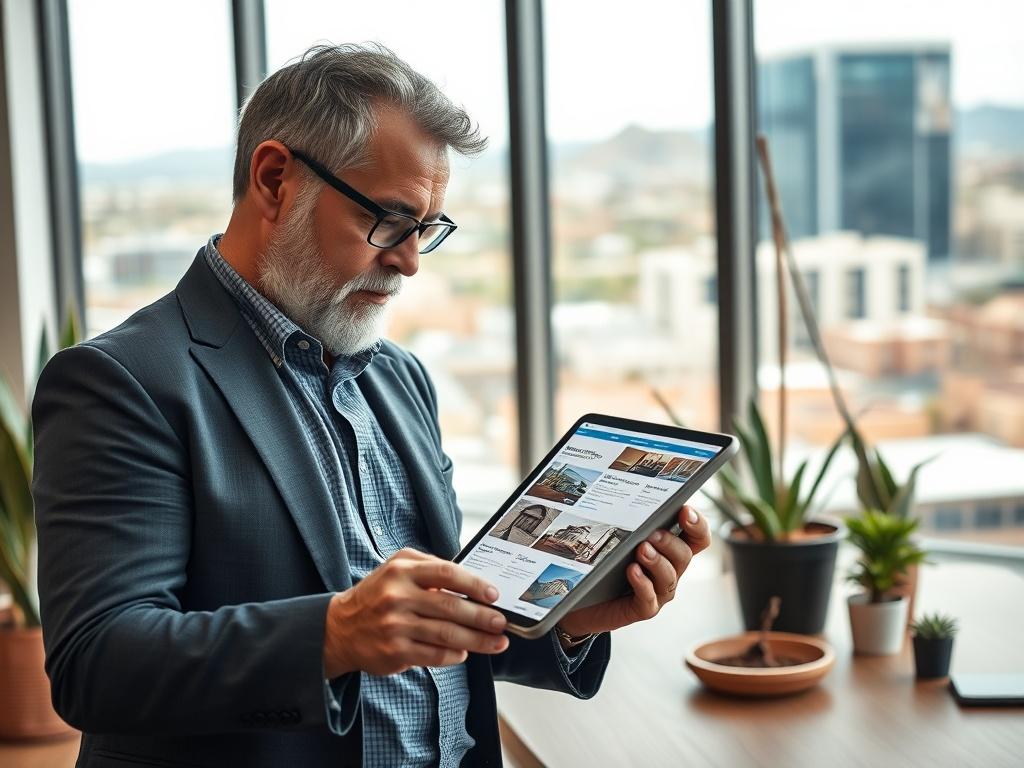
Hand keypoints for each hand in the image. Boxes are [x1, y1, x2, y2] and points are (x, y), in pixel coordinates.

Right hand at [323, 548, 508, 677]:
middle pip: (450, 606)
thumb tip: (472, 580)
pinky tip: (465, 653)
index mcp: (402, 570)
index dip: (474, 583)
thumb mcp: (397, 567)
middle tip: (502, 623)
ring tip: (497, 643)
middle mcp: (397, 596)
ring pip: (446, 634)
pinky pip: (433, 655)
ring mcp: (395, 626)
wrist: (340, 627)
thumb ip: (430, 568)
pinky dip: (454, 655)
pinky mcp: (394, 652)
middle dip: (482, 617)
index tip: (494, 595)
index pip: (446, 572)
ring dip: (477, 641)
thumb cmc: (378, 594)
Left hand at [556, 506, 710, 637]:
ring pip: (669, 577)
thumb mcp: (617, 536)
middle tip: (653, 533)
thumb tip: (622, 487)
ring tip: (641, 549)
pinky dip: (643, 584)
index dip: (697, 524)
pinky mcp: (643, 608)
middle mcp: (670, 570)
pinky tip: (633, 571)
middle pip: (684, 555)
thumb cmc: (604, 561)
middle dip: (670, 542)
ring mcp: (659, 591)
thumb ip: (627, 517)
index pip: (697, 537)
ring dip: (657, 562)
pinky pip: (649, 599)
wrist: (584, 597)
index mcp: (669, 549)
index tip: (685, 510)